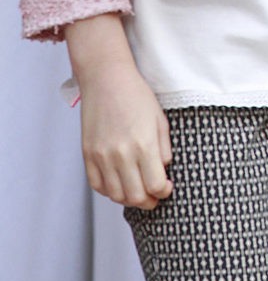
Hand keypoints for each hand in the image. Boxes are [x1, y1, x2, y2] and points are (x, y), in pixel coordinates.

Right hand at [66, 15, 172, 210]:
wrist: (106, 79)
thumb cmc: (136, 95)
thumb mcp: (160, 119)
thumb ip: (164, 148)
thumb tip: (164, 170)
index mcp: (143, 144)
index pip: (156, 185)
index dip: (164, 191)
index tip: (167, 187)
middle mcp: (121, 154)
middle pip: (136, 197)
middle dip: (149, 201)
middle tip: (155, 196)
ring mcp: (102, 157)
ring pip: (116, 196)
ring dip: (130, 198)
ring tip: (138, 190)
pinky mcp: (88, 155)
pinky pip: (98, 186)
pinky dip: (110, 191)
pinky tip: (120, 183)